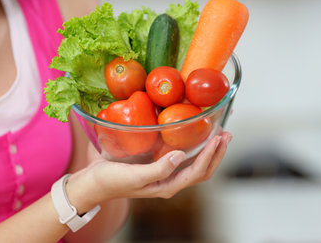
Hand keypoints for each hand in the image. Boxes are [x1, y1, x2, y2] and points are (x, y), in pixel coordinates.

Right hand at [68, 132, 231, 211]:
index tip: (219, 138)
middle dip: (217, 153)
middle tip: (226, 133)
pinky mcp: (158, 165)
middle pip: (202, 169)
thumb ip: (158, 169)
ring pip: (195, 164)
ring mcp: (165, 173)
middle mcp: (170, 181)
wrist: (94, 183)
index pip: (197, 171)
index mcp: (167, 186)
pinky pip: (183, 157)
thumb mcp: (134, 176)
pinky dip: (195, 147)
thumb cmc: (112, 181)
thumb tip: (181, 156)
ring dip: (210, 150)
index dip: (211, 155)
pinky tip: (195, 136)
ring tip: (219, 134)